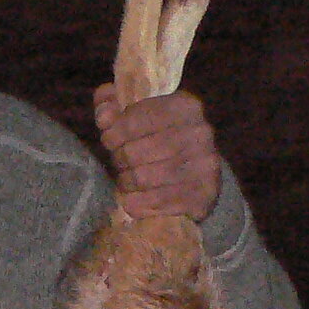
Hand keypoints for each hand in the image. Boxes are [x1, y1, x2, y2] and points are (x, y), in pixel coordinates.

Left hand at [93, 86, 225, 221]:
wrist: (200, 175)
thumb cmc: (163, 139)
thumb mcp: (140, 114)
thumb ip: (113, 105)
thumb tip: (103, 114)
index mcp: (184, 106)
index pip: (133, 120)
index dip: (113, 133)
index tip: (109, 141)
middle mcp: (199, 133)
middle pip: (134, 152)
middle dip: (119, 160)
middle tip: (120, 165)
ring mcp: (204, 166)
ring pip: (142, 178)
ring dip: (126, 182)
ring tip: (127, 181)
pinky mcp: (203, 196)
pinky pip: (153, 202)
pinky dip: (136, 203)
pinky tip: (135, 199)